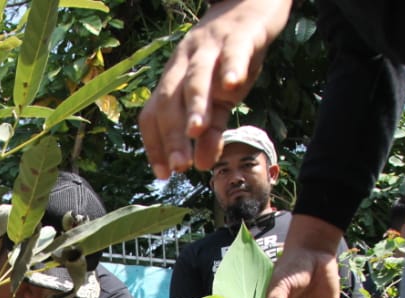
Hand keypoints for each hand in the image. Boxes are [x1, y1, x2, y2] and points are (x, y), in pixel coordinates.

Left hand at [139, 0, 292, 178]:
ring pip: (195, 77)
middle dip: (172, 135)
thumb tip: (202, 165)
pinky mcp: (239, 36)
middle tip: (180, 166)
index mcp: (173, 80)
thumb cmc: (229, 59)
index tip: (163, 174)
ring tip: (196, 132)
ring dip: (194, 105)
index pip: (153, 115)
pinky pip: (233, 51)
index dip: (155, 145)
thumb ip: (210, 130)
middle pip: (170, 101)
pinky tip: (233, 86)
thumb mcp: (219, 99)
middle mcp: (184, 63)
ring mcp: (210, 48)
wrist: (251, 6)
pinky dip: (231, 67)